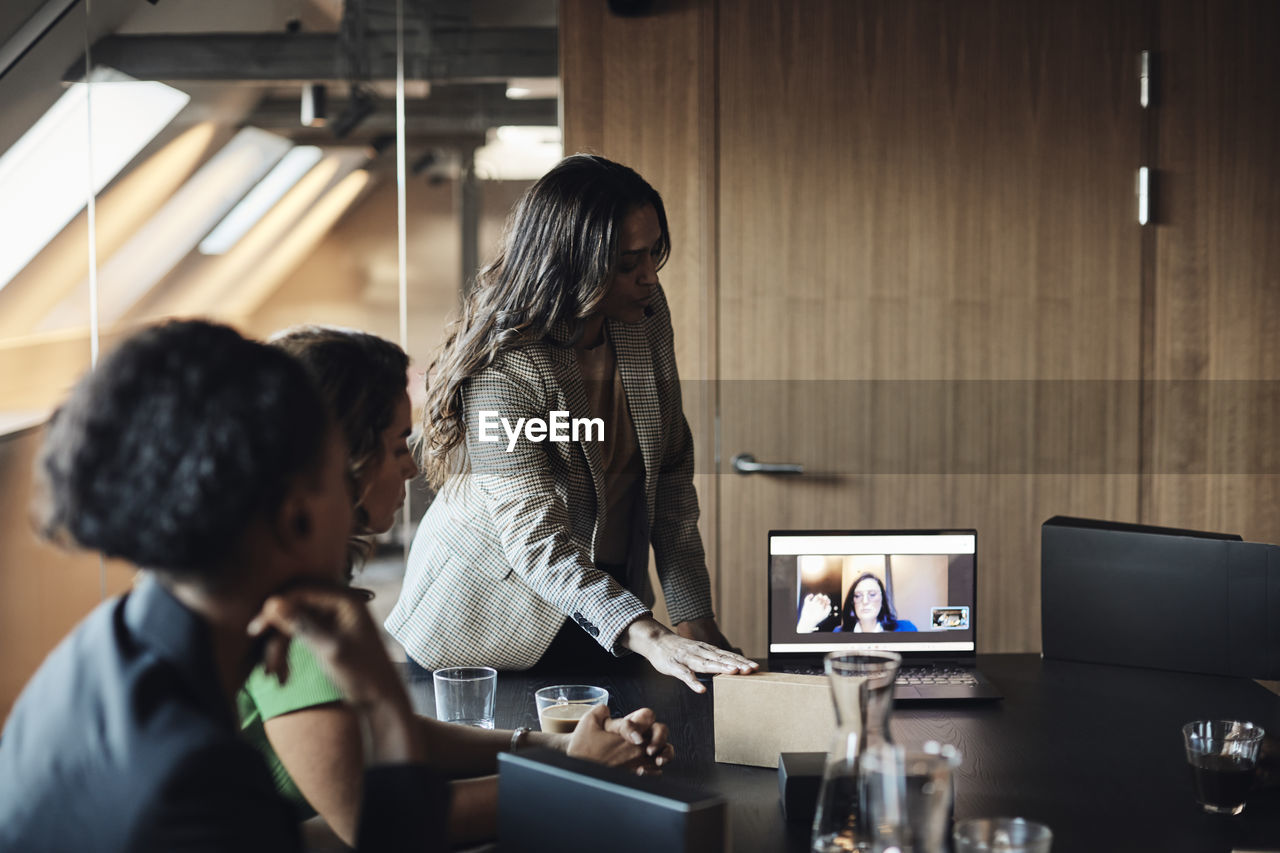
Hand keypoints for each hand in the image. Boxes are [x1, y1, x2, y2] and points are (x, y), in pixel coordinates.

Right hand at [248, 582, 420, 763]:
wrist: (380, 700)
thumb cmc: (362, 674)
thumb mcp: (329, 649)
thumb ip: (302, 625)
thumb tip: (272, 602)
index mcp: (346, 600)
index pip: (301, 592)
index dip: (275, 609)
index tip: (255, 631)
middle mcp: (340, 603)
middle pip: (294, 604)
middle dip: (275, 627)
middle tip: (255, 645)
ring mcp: (333, 618)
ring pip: (293, 621)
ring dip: (279, 645)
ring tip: (272, 673)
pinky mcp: (327, 633)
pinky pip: (299, 633)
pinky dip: (288, 650)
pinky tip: (280, 674)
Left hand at [566, 705, 673, 774]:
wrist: (577, 758)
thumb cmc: (582, 741)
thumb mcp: (589, 724)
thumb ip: (601, 713)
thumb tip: (607, 710)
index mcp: (629, 723)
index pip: (647, 716)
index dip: (646, 723)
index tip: (636, 738)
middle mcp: (638, 737)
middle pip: (661, 731)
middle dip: (660, 740)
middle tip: (649, 751)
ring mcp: (641, 753)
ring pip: (664, 750)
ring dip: (665, 754)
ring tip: (657, 761)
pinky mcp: (639, 767)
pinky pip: (655, 769)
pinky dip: (653, 771)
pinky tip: (642, 773)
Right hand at [622, 617, 757, 692]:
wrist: (656, 641)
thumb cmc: (679, 650)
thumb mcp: (698, 651)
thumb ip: (712, 658)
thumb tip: (730, 666)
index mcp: (706, 650)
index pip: (727, 656)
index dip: (741, 661)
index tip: (755, 667)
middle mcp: (699, 652)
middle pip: (720, 659)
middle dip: (736, 664)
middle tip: (751, 670)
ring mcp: (687, 658)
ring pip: (706, 663)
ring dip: (720, 668)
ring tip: (733, 672)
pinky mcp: (674, 666)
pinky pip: (684, 674)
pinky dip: (693, 682)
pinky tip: (701, 689)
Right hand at [796, 593, 831, 632]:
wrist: (809, 621)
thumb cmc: (817, 619)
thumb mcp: (825, 615)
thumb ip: (828, 609)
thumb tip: (828, 604)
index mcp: (822, 608)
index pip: (826, 602)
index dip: (828, 600)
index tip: (828, 601)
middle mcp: (818, 605)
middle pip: (822, 598)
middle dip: (824, 597)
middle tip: (824, 598)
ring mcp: (812, 604)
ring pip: (816, 597)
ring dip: (819, 595)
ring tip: (819, 597)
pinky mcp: (807, 604)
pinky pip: (807, 598)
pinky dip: (809, 596)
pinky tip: (812, 595)